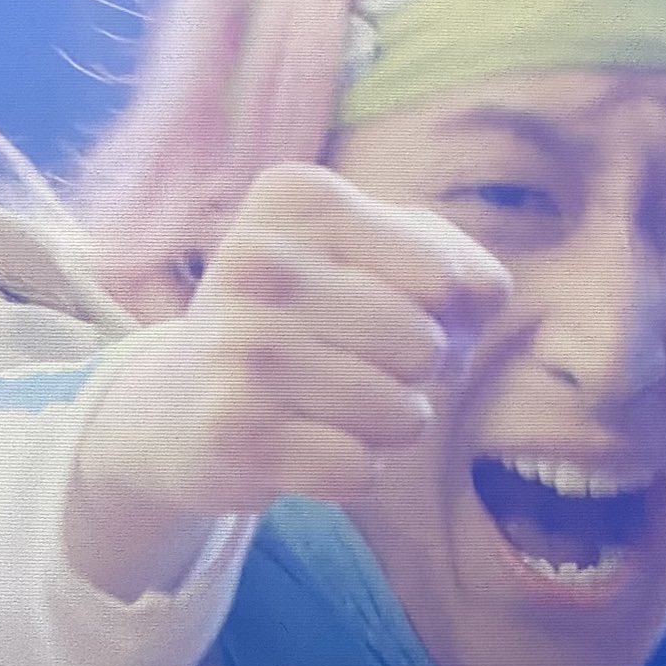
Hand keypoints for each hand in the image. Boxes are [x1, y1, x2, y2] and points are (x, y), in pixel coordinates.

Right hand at [67, 163, 510, 595]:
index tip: (376, 298)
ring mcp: (238, 346)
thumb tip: (485, 291)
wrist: (180, 396)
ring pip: (403, 415)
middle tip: (351, 358)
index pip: (444, 279)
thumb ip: (456, 260)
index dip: (438, 309)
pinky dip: (349, 468)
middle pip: (426, 347)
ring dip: (387, 423)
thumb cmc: (312, 313)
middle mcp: (256, 259)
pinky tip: (299, 440)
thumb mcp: (380, 259)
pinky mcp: (230, 430)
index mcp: (297, 195)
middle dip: (413, 371)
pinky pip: (357, 470)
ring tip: (327, 400)